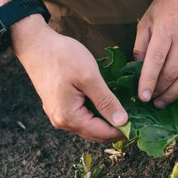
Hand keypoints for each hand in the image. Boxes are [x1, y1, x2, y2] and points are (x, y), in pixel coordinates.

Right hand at [0, 0, 127, 142]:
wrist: (36, 44)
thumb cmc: (62, 57)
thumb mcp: (89, 78)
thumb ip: (106, 102)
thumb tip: (122, 122)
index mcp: (69, 117)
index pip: (102, 133)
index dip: (123, 131)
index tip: (141, 125)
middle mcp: (62, 121)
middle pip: (95, 133)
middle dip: (116, 128)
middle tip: (138, 119)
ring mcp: (59, 114)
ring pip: (89, 125)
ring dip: (107, 121)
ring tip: (128, 112)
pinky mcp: (60, 105)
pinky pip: (83, 116)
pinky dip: (97, 114)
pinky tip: (110, 105)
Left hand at [134, 0, 177, 108]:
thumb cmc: (170, 1)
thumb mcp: (149, 17)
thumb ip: (142, 43)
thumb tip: (138, 66)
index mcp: (166, 30)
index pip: (156, 61)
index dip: (148, 81)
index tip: (142, 97)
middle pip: (171, 73)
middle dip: (159, 90)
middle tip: (149, 100)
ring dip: (174, 94)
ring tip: (162, 102)